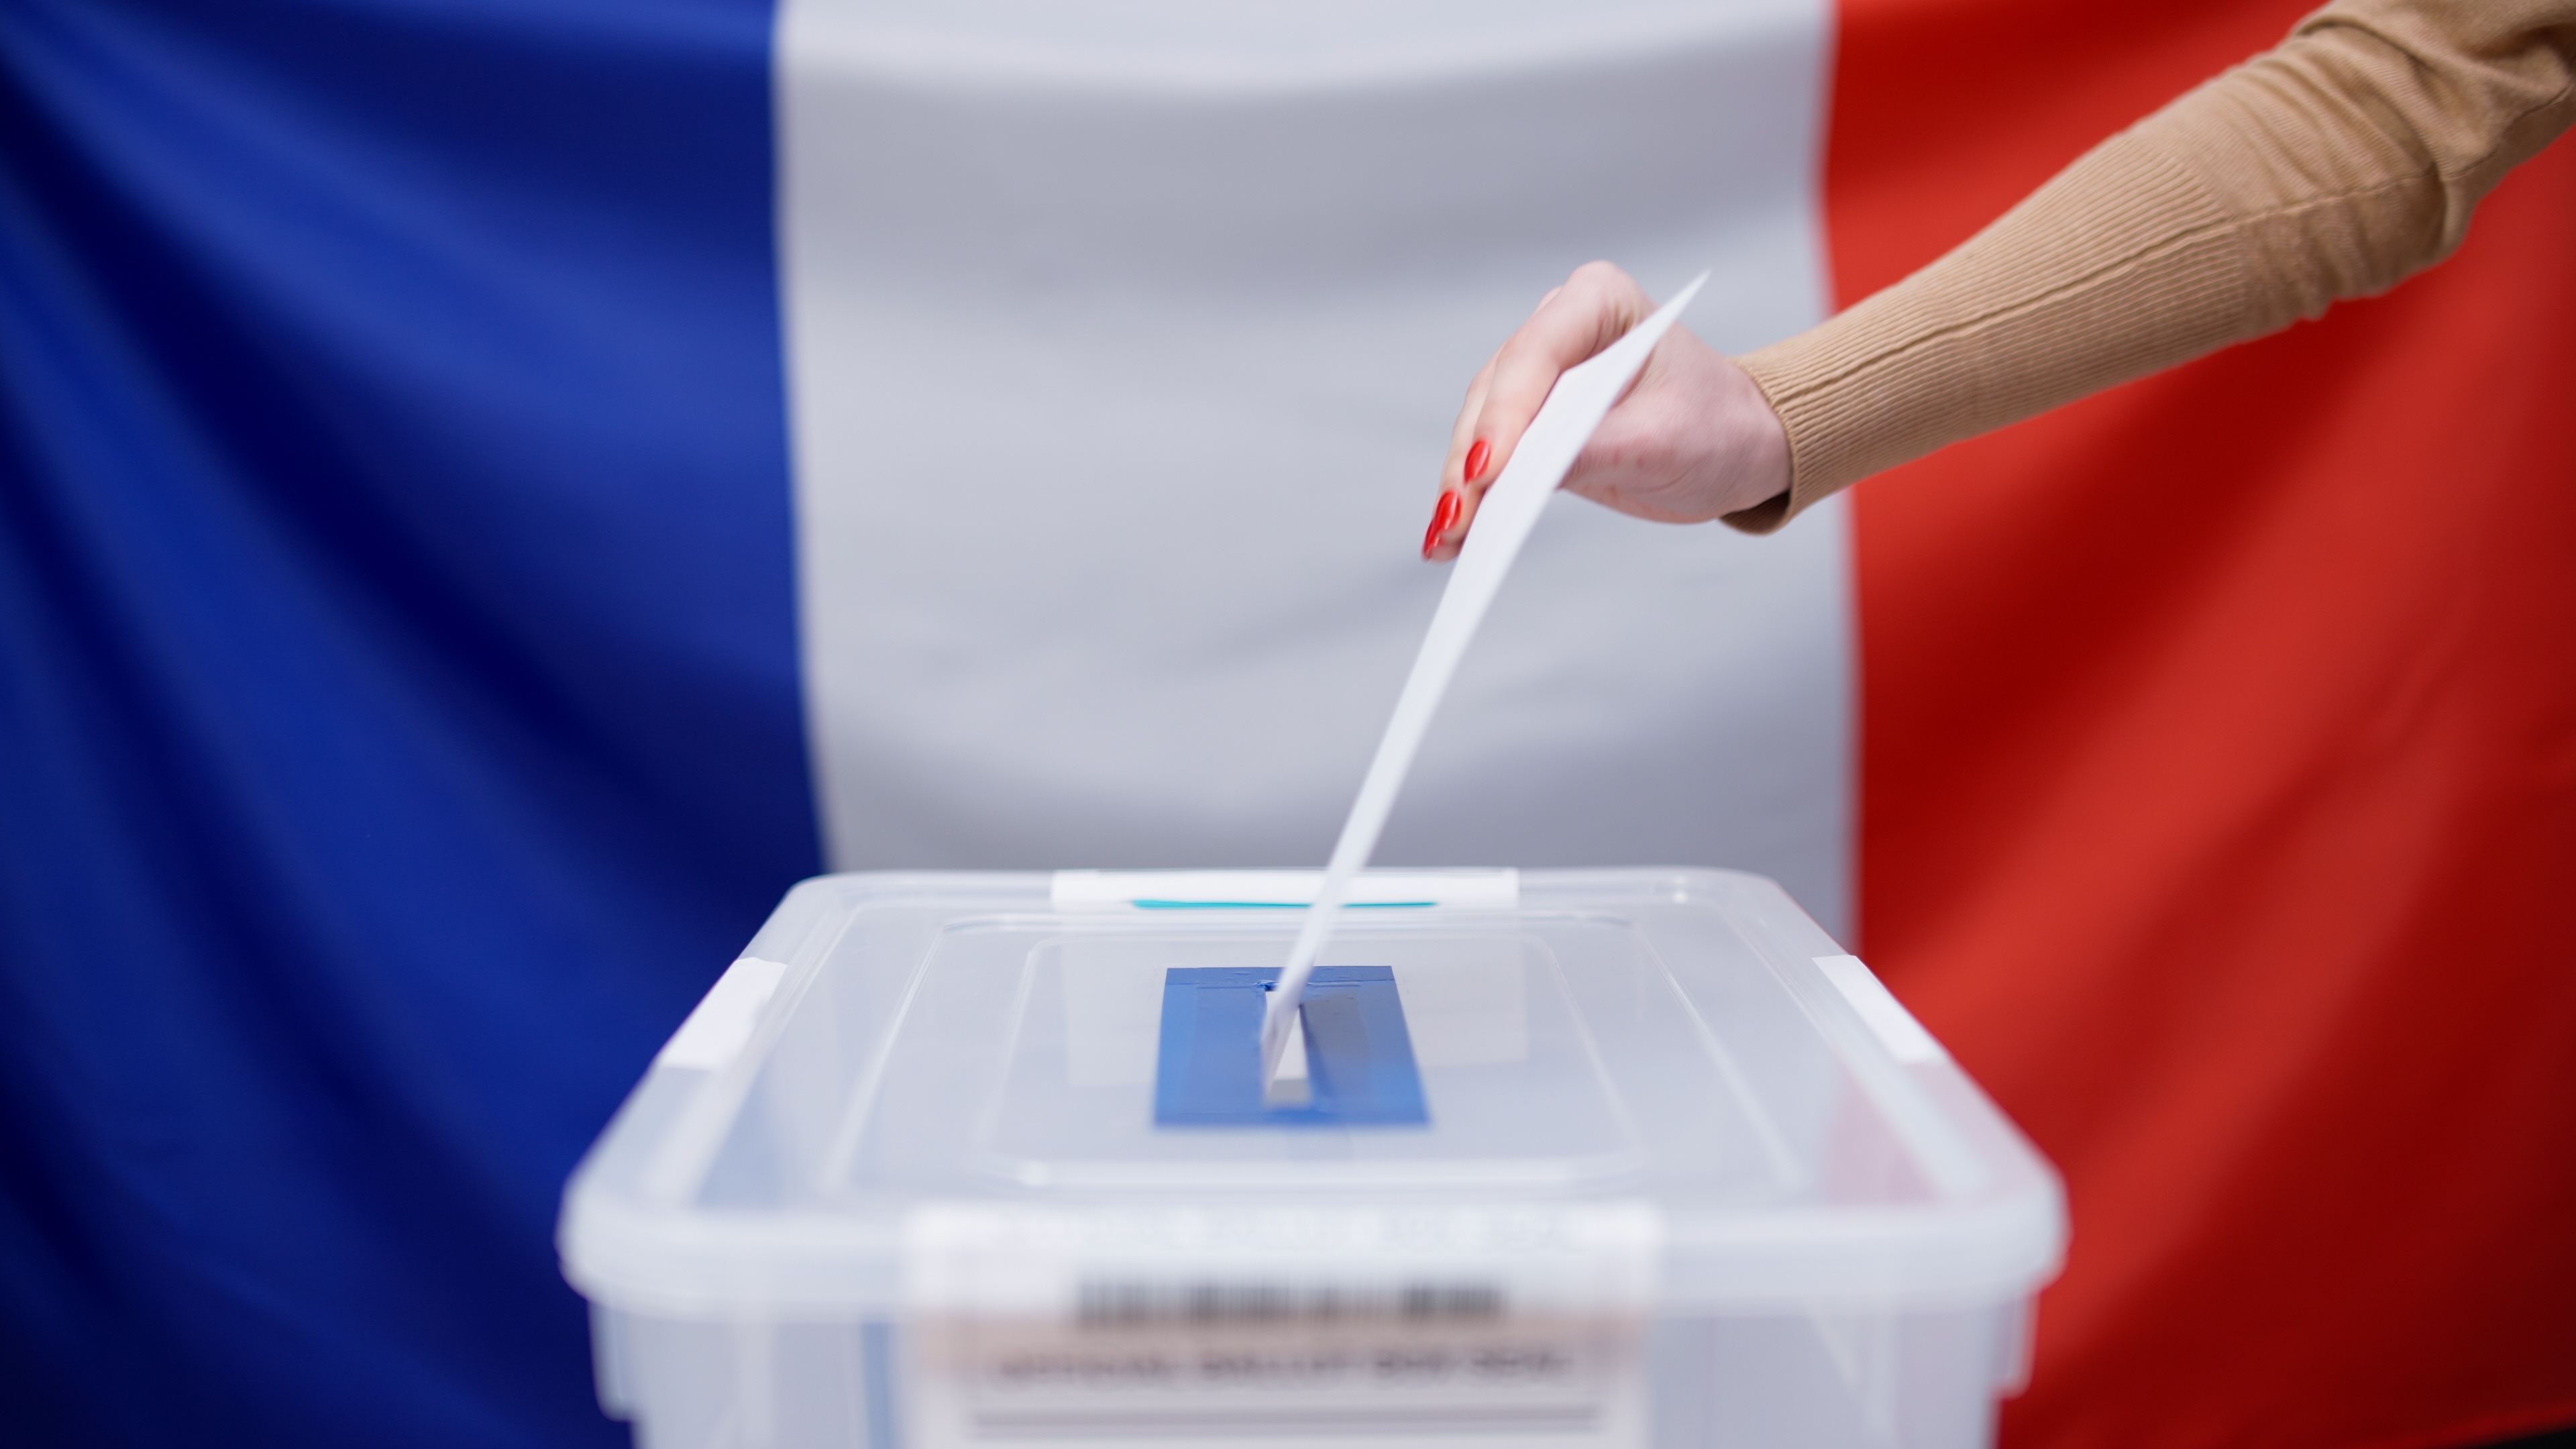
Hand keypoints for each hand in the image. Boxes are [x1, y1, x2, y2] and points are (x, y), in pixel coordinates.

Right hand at [1422, 262, 1791, 560]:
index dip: (1505, 414)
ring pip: (1481, 425)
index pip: (1535, 354)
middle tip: (1457, 518)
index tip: (1486, 470)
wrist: (1737, 445)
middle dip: (1473, 459)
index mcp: (1601, 301)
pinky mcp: (1534, 417)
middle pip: (1496, 392)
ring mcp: (1543, 372)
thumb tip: (1520, 471)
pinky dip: (1474, 492)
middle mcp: (1562, 326)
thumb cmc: (1718, 427)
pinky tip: (1452, 534)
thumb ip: (1595, 449)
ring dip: (1461, 483)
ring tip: (1446, 537)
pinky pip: (1491, 452)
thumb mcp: (1664, 442)